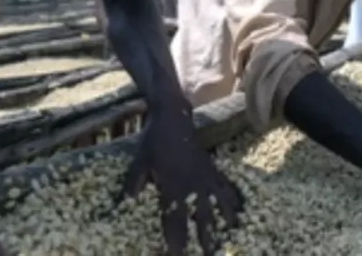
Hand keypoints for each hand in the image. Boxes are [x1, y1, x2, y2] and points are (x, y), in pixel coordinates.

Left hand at [121, 115, 242, 254]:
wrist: (173, 119)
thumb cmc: (153, 142)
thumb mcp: (139, 163)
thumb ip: (133, 185)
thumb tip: (125, 206)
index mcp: (172, 184)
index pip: (174, 218)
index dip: (176, 239)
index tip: (176, 255)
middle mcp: (192, 184)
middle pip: (201, 217)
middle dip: (204, 239)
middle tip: (208, 255)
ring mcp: (205, 176)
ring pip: (217, 205)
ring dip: (222, 225)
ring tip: (226, 241)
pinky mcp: (212, 169)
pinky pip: (225, 189)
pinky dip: (231, 203)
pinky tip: (236, 215)